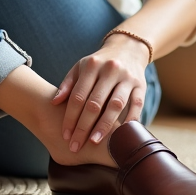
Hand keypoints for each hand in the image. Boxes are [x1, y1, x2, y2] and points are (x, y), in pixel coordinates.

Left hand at [50, 34, 149, 152]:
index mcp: (92, 66)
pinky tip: (121, 134)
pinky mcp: (141, 85)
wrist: (127, 48)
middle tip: (76, 145)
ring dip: (104, 126)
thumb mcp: (80, 67)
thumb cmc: (98, 64)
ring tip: (94, 142)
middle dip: (84, 126)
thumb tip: (54, 102)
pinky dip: (130, 120)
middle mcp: (110, 70)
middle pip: (95, 103)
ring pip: (115, 105)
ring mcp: (127, 78)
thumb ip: (68, 84)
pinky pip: (137, 105)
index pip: (78, 96)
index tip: (65, 135)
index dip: (70, 117)